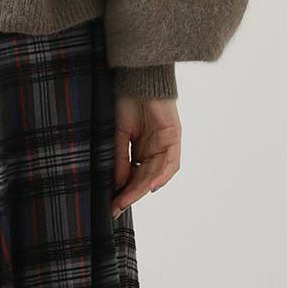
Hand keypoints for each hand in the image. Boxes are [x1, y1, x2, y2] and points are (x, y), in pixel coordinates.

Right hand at [112, 96, 181, 216]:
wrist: (137, 80)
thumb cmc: (127, 102)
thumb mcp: (118, 135)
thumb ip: (121, 159)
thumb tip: (118, 183)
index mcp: (141, 150)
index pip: (134, 176)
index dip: (124, 191)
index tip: (112, 205)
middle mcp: (155, 150)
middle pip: (145, 179)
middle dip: (131, 194)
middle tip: (117, 207)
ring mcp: (166, 145)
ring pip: (157, 174)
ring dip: (143, 188)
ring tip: (128, 199)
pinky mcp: (174, 138)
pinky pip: (171, 163)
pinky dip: (162, 176)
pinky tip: (150, 186)